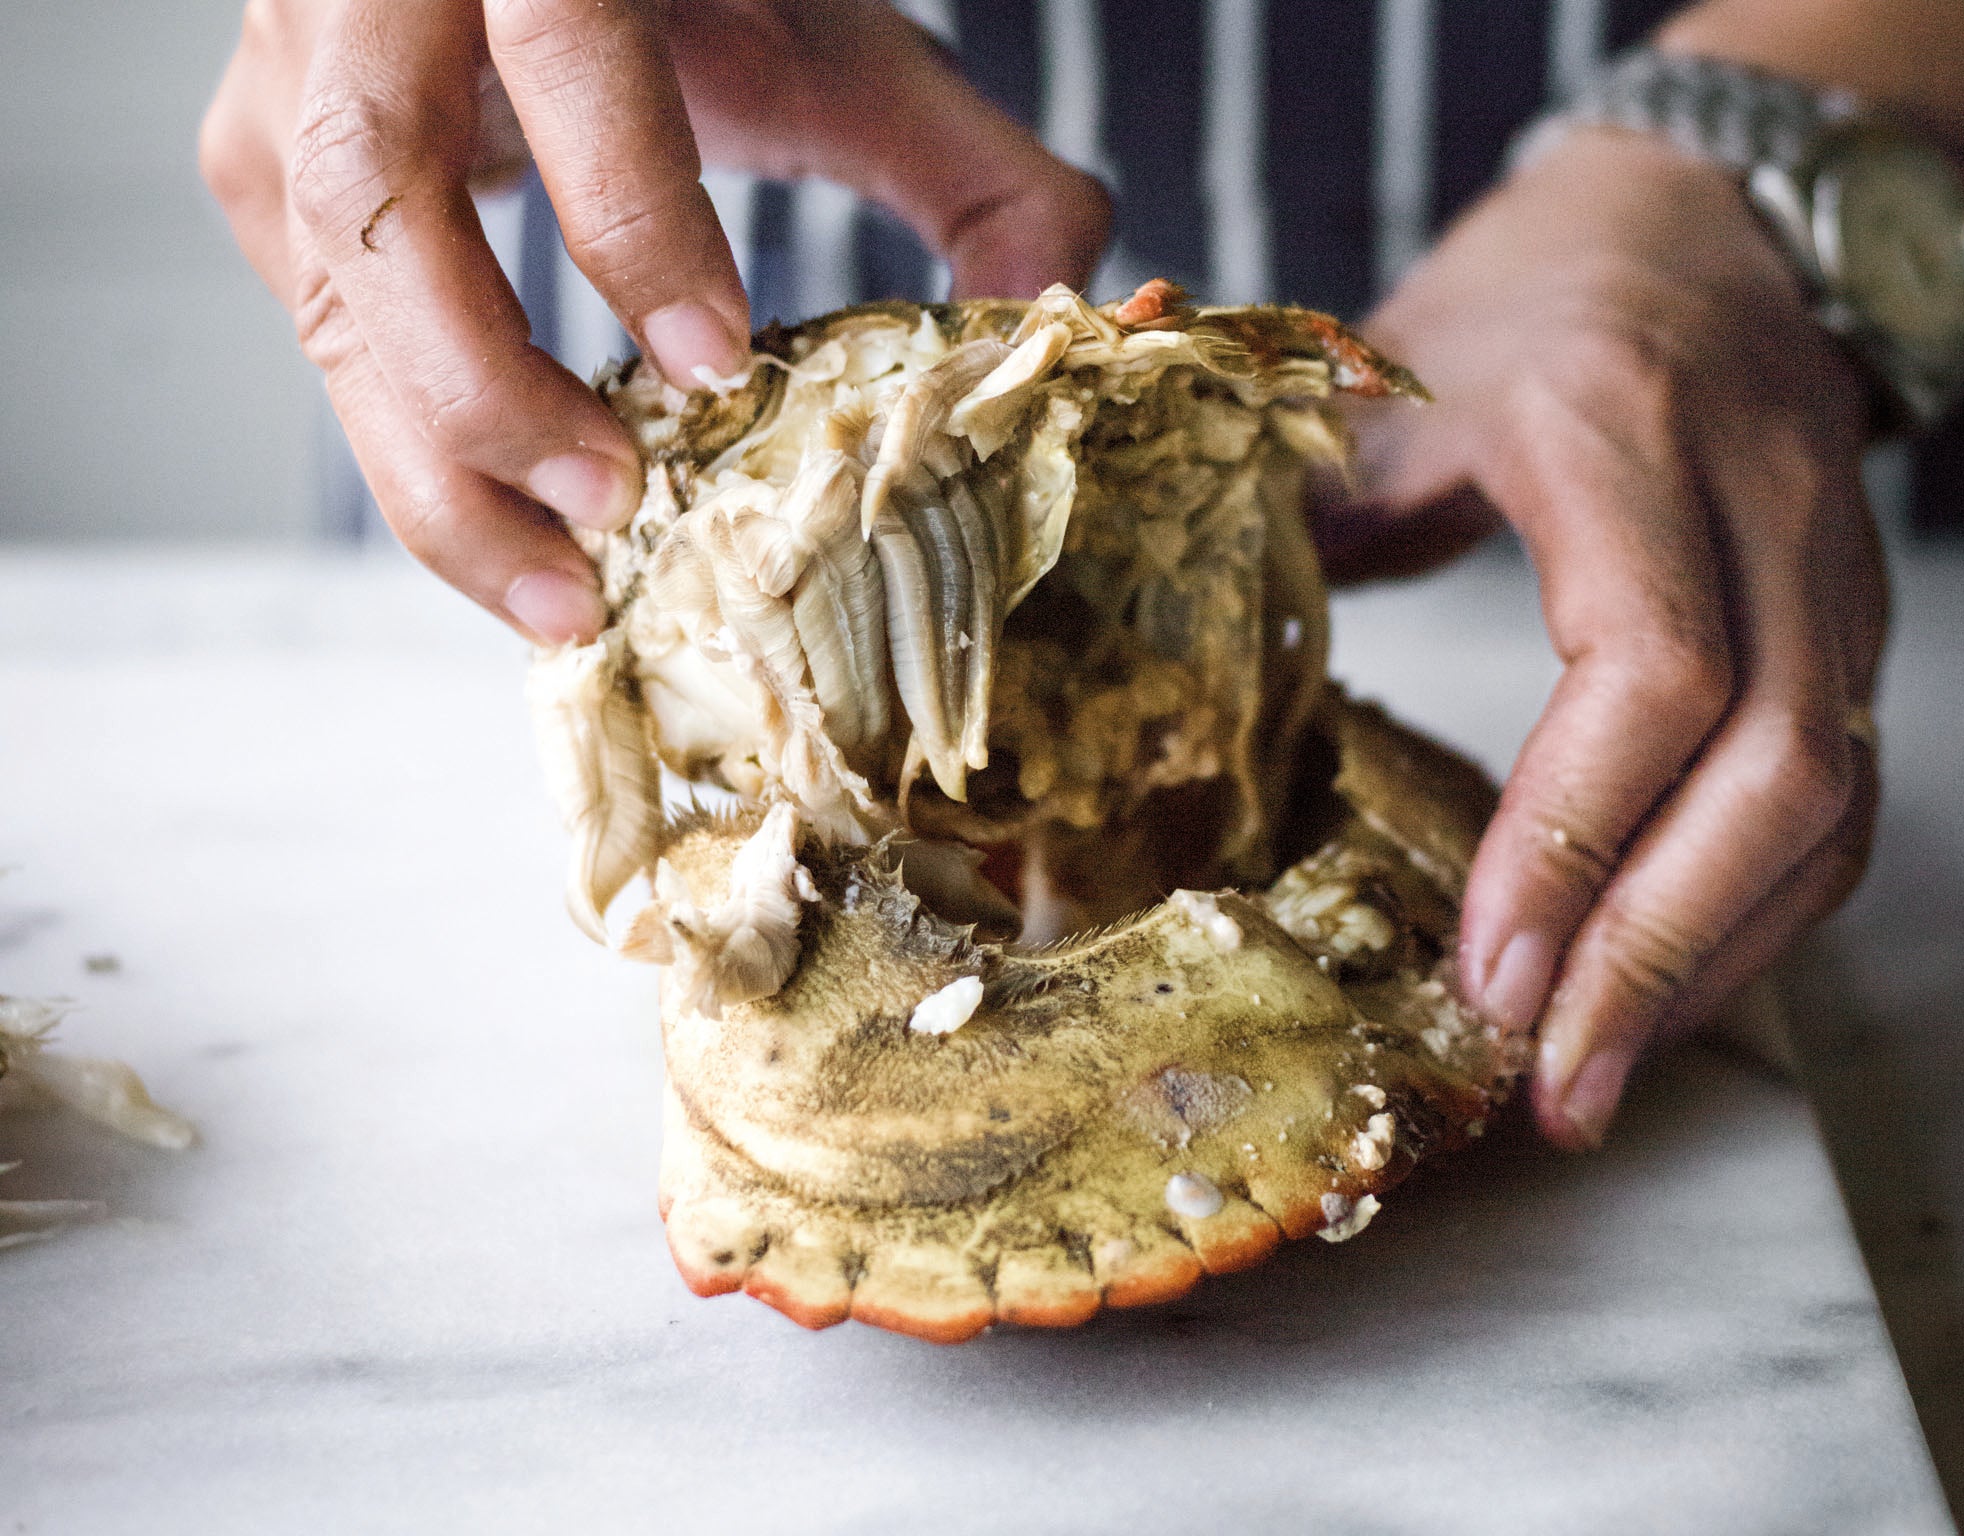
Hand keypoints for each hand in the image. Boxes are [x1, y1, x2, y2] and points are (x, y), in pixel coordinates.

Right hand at [201, 0, 1108, 641]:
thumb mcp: (841, 47)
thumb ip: (968, 169)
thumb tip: (1073, 314)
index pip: (567, 63)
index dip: (635, 220)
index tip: (716, 372)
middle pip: (381, 201)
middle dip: (486, 387)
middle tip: (608, 519)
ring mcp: (293, 77)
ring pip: (321, 291)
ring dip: (433, 462)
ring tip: (555, 588)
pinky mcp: (263, 162)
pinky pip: (314, 330)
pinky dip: (409, 450)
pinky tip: (502, 534)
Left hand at [1324, 129, 1886, 1147]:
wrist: (1699, 222)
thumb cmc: (1524, 299)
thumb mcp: (1384, 382)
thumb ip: (1316, 532)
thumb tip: (1215, 709)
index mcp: (1621, 427)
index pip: (1649, 669)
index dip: (1569, 839)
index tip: (1487, 975)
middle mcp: (1761, 503)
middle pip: (1774, 766)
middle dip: (1653, 949)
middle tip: (1552, 1084)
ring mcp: (1834, 567)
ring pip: (1828, 802)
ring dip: (1714, 962)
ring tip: (1595, 1080)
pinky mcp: (1851, 624)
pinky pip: (1839, 797)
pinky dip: (1754, 914)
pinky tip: (1663, 989)